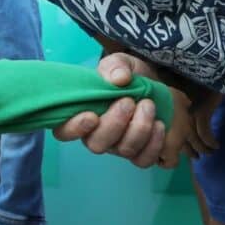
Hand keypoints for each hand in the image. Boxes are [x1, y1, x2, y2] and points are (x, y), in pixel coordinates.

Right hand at [52, 53, 219, 167]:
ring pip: (123, 150)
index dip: (74, 128)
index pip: (64, 130)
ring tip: (149, 104)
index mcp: (82, 114)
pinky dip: (154, 143)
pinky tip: (159, 124)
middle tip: (128, 101)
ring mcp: (119, 147)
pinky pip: (144, 160)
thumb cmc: (129, 77)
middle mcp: (97, 135)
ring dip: (139, 128)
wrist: (157, 85)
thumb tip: (120, 78)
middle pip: (96, 144)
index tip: (91, 116)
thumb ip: (115, 67)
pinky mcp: (140, 154)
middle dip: (114, 124)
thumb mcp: (119, 64)